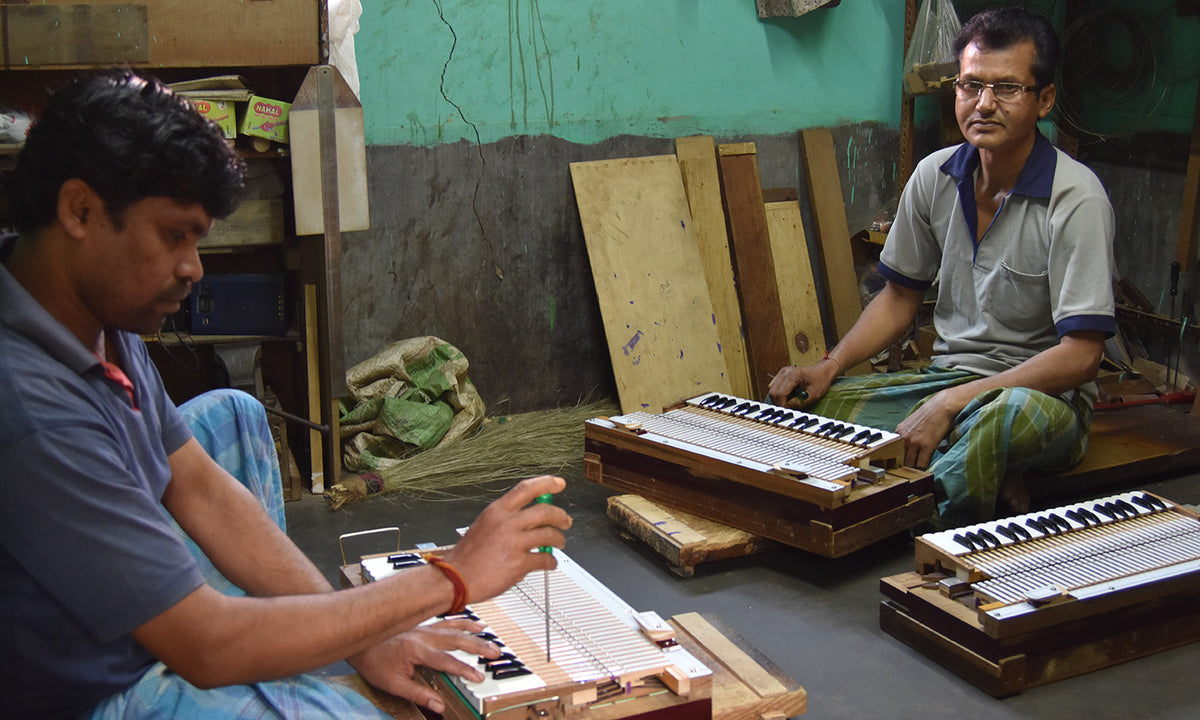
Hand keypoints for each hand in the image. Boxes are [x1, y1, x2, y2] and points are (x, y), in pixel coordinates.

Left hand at [348, 619, 502, 712]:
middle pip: (456, 640)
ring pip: (453, 628)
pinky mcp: (422, 627)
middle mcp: (423, 636)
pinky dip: (460, 622)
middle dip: (478, 647)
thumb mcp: (393, 684)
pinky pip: (446, 622)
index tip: (479, 676)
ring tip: (489, 636)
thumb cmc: (373, 661)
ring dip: (472, 632)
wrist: (359, 639)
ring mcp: (423, 629)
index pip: (447, 661)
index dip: (464, 669)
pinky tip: (471, 623)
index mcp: (417, 650)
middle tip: (495, 653)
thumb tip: (438, 705)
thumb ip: (418, 694)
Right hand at [443, 475, 571, 604]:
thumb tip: (532, 516)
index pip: (526, 488)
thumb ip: (507, 518)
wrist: (456, 579)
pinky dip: (551, 562)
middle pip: (545, 511)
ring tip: (559, 543)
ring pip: (549, 535)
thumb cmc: (468, 556)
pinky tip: (549, 563)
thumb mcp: (484, 525)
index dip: (546, 483)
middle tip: (566, 521)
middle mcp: (506, 523)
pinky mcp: (519, 563)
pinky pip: (545, 559)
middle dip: (561, 516)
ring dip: (559, 540)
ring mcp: (514, 543)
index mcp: (496, 511)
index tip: (559, 484)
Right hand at [767, 363, 835, 408]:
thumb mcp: (812, 396)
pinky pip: (774, 387)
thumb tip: (786, 408)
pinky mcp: (781, 375)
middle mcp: (784, 372)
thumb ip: (798, 404)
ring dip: (778, 399)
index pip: (780, 394)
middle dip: (779, 403)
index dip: (782, 405)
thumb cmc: (821, 381)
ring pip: (772, 390)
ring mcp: (782, 372)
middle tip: (787, 409)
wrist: (823, 371)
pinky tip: (787, 397)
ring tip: (788, 404)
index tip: (787, 412)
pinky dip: (778, 395)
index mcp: (792, 375)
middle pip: (773, 392)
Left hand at [894, 391, 958, 468]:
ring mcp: (914, 442)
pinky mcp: (926, 446)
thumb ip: (905, 434)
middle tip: (907, 472)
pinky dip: (923, 468)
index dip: (895, 460)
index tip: (897, 466)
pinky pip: (921, 464)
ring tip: (916, 472)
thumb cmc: (929, 414)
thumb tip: (903, 447)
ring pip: (909, 464)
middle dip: (903, 467)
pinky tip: (925, 467)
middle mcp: (904, 438)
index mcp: (899, 432)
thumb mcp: (911, 423)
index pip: (891, 451)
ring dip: (913, 469)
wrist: (942, 406)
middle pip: (899, 460)